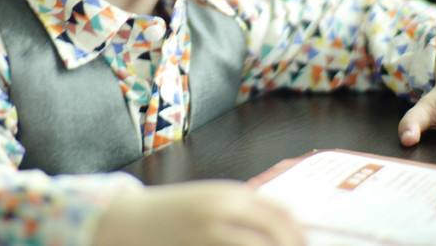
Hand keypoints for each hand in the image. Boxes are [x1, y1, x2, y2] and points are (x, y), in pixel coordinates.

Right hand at [93, 180, 305, 245]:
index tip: (304, 244)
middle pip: (273, 236)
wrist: (131, 221)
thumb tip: (289, 225)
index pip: (279, 215)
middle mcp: (220, 214)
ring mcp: (208, 237)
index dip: (298, 234)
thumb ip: (245, 207)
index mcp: (228, 195)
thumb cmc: (175, 211)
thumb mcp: (212, 199)